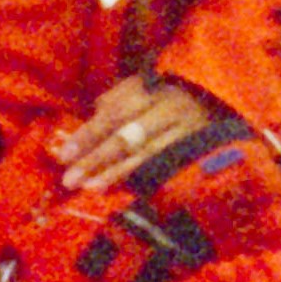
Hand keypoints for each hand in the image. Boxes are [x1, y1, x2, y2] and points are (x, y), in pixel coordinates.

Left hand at [55, 70, 238, 197]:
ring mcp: (188, 132)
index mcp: (149, 91)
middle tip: (70, 180)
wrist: (217, 100)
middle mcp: (169, 111)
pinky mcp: (202, 150)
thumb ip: (112, 102)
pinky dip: (148, 181)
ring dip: (118, 174)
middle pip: (128, 138)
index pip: (113, 115)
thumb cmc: (164, 96)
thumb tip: (88, 123)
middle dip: (96, 160)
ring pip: (149, 156)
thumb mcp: (139, 88)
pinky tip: (128, 192)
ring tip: (92, 188)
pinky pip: (172, 167)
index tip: (63, 156)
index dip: (87, 136)